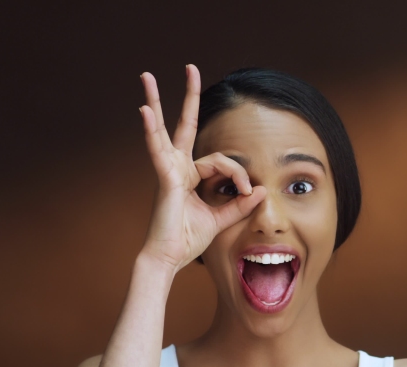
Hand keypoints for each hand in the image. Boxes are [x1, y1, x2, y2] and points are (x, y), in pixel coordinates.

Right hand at [138, 65, 265, 272]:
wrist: (169, 258)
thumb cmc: (188, 239)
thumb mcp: (222, 218)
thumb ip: (240, 204)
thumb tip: (262, 190)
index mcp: (191, 175)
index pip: (221, 160)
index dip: (239, 174)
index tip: (250, 192)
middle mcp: (177, 167)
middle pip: (184, 125)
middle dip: (188, 96)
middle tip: (190, 67)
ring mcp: (168, 170)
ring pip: (164, 129)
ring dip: (156, 101)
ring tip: (146, 76)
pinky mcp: (163, 179)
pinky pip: (158, 150)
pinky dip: (151, 131)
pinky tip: (144, 111)